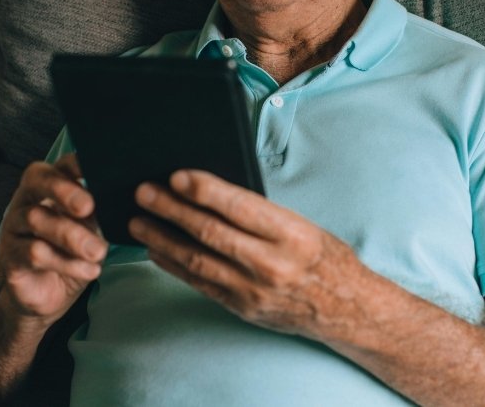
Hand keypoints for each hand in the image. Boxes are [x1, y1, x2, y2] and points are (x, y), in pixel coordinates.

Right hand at [0, 154, 108, 325]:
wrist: (47, 294)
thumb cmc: (71, 252)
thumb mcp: (89, 229)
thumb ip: (98, 211)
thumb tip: (120, 197)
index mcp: (50, 187)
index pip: (59, 165)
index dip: (75, 163)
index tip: (97, 167)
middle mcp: (28, 199)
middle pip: (37, 180)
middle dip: (63, 190)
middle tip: (88, 207)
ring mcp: (15, 225)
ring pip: (36, 219)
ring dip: (71, 236)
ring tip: (98, 252)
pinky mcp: (10, 255)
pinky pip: (34, 252)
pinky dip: (66, 262)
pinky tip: (90, 270)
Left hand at [129, 169, 370, 340]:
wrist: (345, 309)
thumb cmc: (323, 258)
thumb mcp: (302, 225)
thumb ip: (259, 213)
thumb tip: (210, 192)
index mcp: (291, 234)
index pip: (239, 207)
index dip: (205, 190)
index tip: (176, 176)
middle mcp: (271, 263)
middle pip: (210, 232)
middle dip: (171, 210)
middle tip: (144, 192)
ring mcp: (253, 289)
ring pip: (197, 260)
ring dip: (163, 238)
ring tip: (139, 221)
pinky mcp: (242, 307)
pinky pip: (199, 283)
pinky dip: (174, 265)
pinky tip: (156, 250)